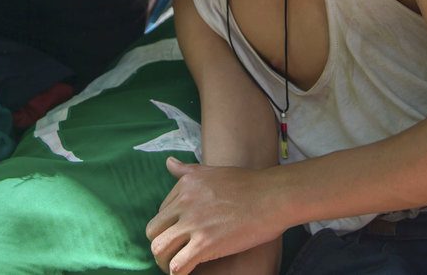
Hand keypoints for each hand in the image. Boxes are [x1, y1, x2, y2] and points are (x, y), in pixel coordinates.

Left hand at [146, 158, 281, 274]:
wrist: (273, 196)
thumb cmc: (249, 184)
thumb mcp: (211, 171)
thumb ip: (187, 170)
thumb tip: (169, 163)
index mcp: (184, 186)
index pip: (161, 213)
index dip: (168, 229)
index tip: (179, 237)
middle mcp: (184, 202)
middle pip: (153, 231)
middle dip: (160, 245)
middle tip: (172, 255)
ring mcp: (193, 223)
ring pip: (159, 249)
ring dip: (164, 262)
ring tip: (175, 267)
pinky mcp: (205, 244)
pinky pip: (178, 265)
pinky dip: (178, 273)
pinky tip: (187, 274)